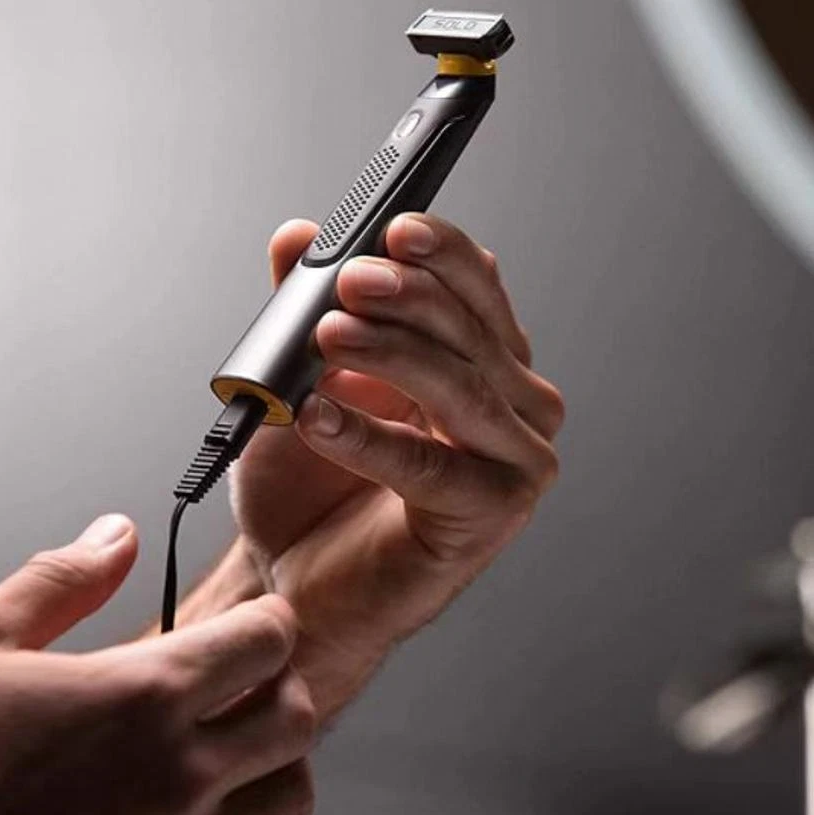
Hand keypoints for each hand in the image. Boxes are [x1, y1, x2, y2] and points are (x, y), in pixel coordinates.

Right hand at [0, 515, 315, 814]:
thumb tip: (118, 535)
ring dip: (277, 763)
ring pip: (290, 799)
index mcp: (141, 697)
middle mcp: (176, 776)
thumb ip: (62, 578)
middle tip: (251, 678)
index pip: (269, 640)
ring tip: (239, 745)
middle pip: (297, 716)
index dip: (270, 619)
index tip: (258, 620)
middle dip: (282, 684)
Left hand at [230, 214, 562, 717]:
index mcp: (486, 359)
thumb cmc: (312, 486)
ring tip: (328, 339)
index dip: (441, 253)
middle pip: (473, 332)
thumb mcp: (298, 381)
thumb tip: (297, 237)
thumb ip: (304, 308)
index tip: (393, 229)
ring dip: (391, 356)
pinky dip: (369, 438)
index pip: (477, 288)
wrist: (297, 584)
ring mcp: (516, 460)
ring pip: (462, 388)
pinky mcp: (494, 514)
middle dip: (408, 299)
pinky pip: (431, 466)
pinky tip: (316, 418)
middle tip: (349, 281)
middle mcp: (516, 403)